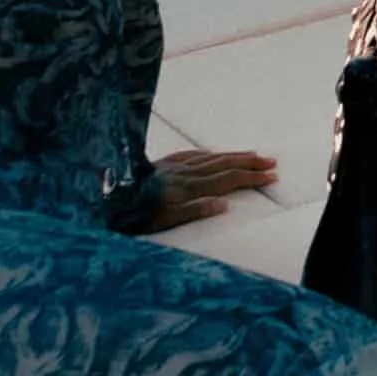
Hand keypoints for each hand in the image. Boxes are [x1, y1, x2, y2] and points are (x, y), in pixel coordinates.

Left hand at [112, 148, 278, 233]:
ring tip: (253, 154)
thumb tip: (224, 204)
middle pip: (223, 164)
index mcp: (187, 188)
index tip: (272, 176)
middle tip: (272, 162)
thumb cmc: (133, 216)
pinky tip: (214, 154)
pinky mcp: (161, 164)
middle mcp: (183, 173)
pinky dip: (209, 153)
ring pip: (210, 157)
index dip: (251, 177)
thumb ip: (194, 211)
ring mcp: (172, 166)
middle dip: (250, 162)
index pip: (228, 180)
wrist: (104, 199)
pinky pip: (192, 154)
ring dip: (234, 155)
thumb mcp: (164, 221)